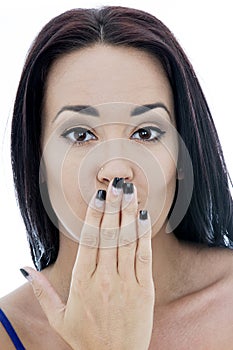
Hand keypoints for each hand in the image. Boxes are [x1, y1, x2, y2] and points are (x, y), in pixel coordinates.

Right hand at [24, 178, 154, 349]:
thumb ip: (42, 291)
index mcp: (82, 282)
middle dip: (113, 206)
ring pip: (127, 240)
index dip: (94, 215)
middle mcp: (104, 278)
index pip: (88, 240)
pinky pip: (144, 256)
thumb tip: (25, 270)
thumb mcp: (58, 316)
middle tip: (116, 183)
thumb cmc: (85, 337)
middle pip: (109, 235)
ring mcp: (126, 282)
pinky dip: (144, 234)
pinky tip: (144, 215)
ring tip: (130, 191)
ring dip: (128, 213)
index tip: (98, 196)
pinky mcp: (145, 289)